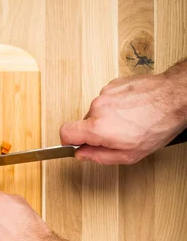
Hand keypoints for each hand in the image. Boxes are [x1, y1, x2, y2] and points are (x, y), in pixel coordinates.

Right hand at [60, 72, 186, 164]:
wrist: (174, 98)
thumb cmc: (157, 126)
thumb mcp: (128, 155)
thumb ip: (99, 157)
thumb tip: (82, 155)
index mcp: (98, 127)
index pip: (65, 132)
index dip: (68, 141)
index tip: (75, 145)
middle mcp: (98, 107)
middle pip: (84, 123)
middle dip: (96, 132)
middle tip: (116, 137)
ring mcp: (105, 93)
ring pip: (97, 111)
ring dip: (108, 118)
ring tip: (129, 121)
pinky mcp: (114, 84)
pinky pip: (107, 99)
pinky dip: (116, 106)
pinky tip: (131, 110)